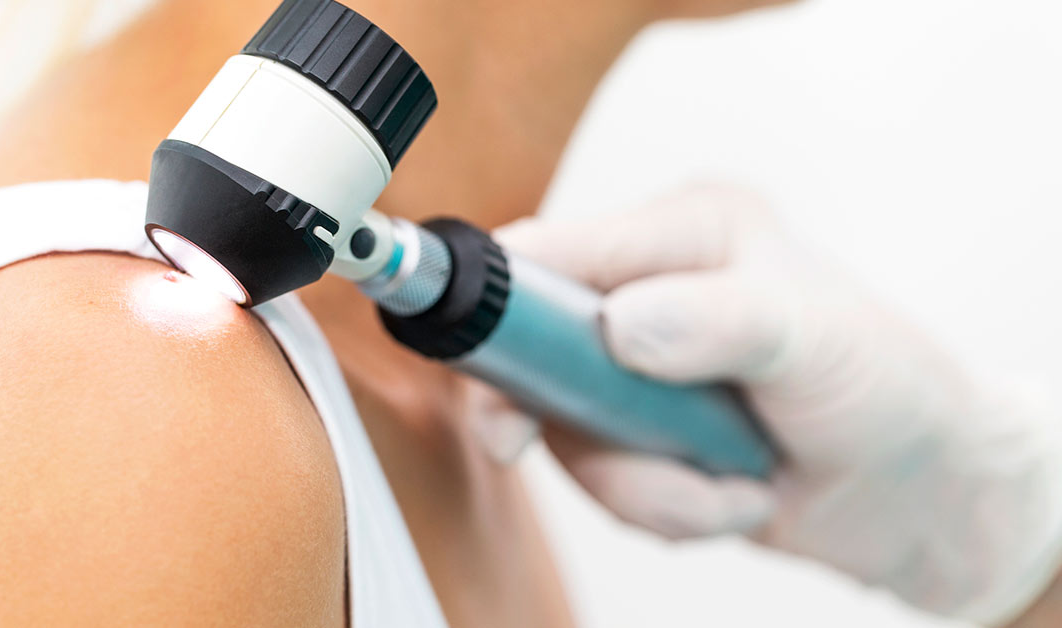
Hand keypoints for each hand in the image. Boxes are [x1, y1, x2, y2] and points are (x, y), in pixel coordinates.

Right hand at [493, 184, 1061, 623]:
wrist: (917, 487)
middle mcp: (647, 289)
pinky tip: (730, 496)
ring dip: (647, 485)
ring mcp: (635, 367)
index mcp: (683, 231)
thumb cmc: (885, 385)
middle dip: (576, 426)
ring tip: (733, 485)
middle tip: (619, 460)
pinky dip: (664, 509)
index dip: (503, 313)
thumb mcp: (814, 334)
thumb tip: (620, 326)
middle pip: (532, 354)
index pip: (552, 251)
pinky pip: (603, 484)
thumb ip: (719, 318)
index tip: (504, 394)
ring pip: (567, 436)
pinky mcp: (636, 431)